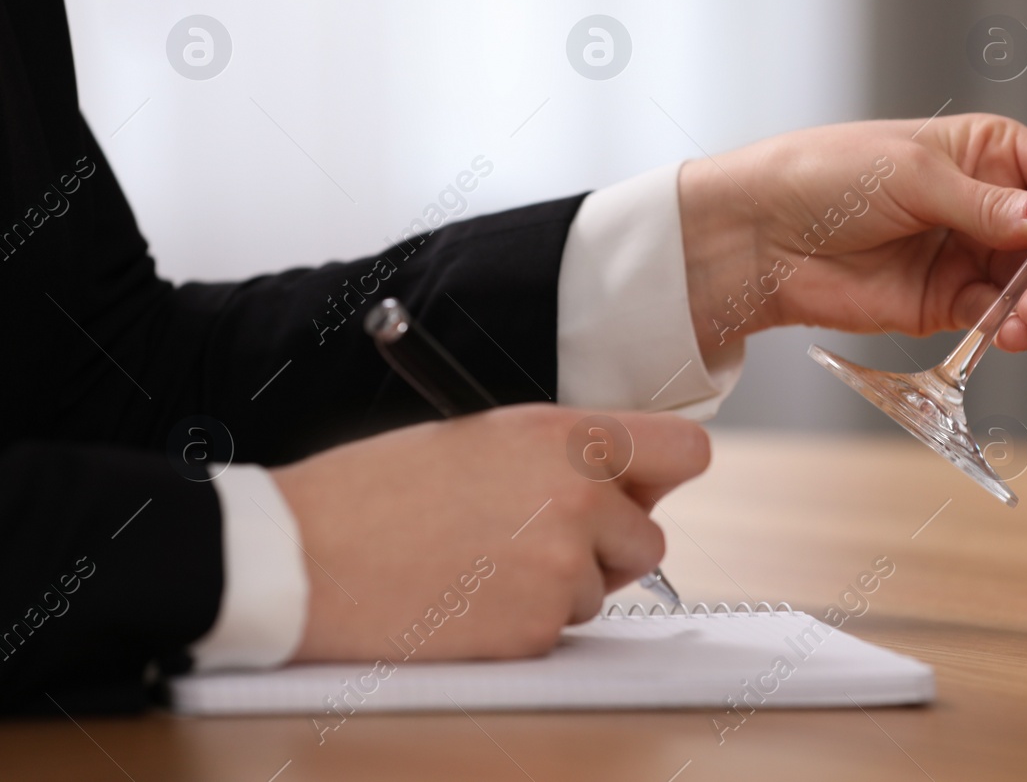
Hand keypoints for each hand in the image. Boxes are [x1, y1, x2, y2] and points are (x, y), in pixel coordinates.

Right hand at [271, 405, 709, 661]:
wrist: (302, 556)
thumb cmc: (377, 488)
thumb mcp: (483, 435)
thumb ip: (566, 451)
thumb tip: (626, 478)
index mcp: (568, 436)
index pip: (686, 452)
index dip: (661, 474)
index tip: (638, 486)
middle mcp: (580, 498)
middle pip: (648, 536)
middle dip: (605, 543)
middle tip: (535, 535)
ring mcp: (561, 568)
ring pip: (603, 588)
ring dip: (562, 583)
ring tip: (482, 560)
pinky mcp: (535, 630)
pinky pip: (560, 629)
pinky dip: (525, 621)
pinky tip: (468, 596)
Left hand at [680, 114, 1026, 356]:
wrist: (761, 236)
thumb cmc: (824, 176)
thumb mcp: (913, 174)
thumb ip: (987, 204)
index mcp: (985, 150)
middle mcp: (985, 202)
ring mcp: (967, 254)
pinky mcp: (945, 302)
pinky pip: (997, 316)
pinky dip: (1016, 327)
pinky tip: (1018, 331)